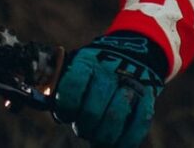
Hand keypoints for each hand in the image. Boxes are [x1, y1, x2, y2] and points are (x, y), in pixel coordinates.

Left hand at [54, 33, 164, 147]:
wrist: (134, 53)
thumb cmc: (94, 69)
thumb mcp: (75, 66)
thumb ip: (60, 85)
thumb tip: (45, 105)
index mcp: (86, 61)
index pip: (72, 86)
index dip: (65, 107)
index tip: (65, 115)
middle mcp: (109, 70)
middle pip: (93, 108)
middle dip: (84, 126)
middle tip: (82, 129)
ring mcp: (131, 83)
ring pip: (116, 116)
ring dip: (103, 136)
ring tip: (96, 138)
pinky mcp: (148, 97)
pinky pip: (139, 124)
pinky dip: (126, 140)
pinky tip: (115, 144)